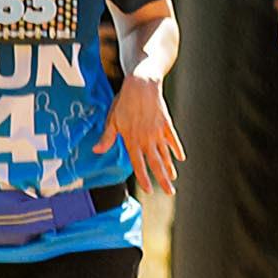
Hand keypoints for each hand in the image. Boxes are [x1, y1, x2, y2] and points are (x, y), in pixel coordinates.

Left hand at [96, 71, 185, 191]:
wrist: (142, 86)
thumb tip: (97, 150)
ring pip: (165, 154)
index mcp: (132, 139)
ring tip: (174, 178)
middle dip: (163, 179)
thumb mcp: (112, 120)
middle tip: (170, 192)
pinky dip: (176, 149)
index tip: (149, 189)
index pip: (139, 164)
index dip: (144, 178)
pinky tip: (180, 157)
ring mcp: (158, 132)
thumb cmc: (125, 102)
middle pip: (156, 163)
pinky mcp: (166, 125)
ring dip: (169, 167)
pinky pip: (172, 140)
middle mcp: (147, 139)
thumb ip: (107, 137)